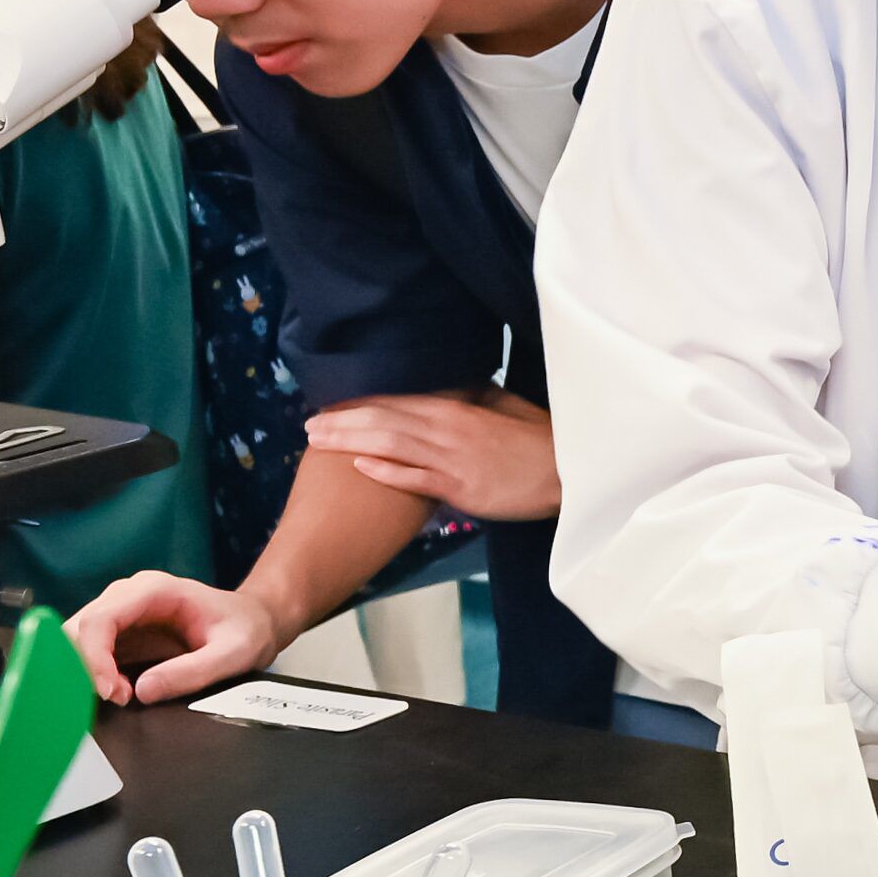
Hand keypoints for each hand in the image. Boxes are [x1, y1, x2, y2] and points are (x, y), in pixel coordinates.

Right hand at [64, 571, 291, 706]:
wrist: (253, 622)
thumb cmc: (246, 630)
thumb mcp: (232, 654)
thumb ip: (192, 672)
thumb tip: (143, 690)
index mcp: (153, 590)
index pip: (101, 619)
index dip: (94, 657)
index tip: (109, 690)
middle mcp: (128, 596)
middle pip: (79, 628)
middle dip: (86, 667)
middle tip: (117, 697)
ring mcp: (121, 613)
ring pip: (77, 640)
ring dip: (87, 672)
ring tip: (122, 694)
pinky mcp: (120, 632)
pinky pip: (90, 652)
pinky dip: (95, 675)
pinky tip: (120, 690)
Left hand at [303, 392, 559, 521]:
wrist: (569, 474)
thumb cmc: (540, 442)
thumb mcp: (507, 409)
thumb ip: (475, 399)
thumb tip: (454, 388)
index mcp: (459, 409)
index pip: (399, 401)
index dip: (362, 402)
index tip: (333, 404)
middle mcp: (449, 429)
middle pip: (385, 419)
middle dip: (342, 420)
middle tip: (308, 423)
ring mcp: (453, 459)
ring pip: (391, 443)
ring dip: (349, 440)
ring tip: (317, 441)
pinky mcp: (461, 487)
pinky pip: (416, 477)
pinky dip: (385, 471)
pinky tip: (358, 467)